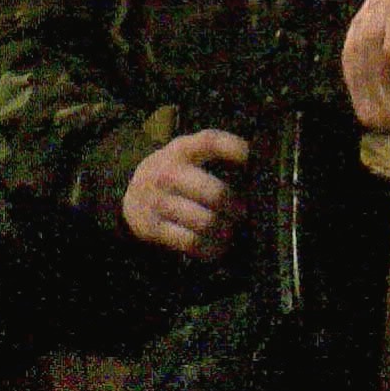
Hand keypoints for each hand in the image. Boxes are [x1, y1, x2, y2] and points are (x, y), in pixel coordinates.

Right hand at [122, 129, 249, 259]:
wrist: (129, 194)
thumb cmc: (174, 173)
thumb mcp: (187, 153)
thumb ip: (216, 153)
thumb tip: (259, 166)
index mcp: (181, 150)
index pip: (210, 142)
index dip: (235, 149)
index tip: (253, 160)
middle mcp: (168, 173)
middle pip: (214, 193)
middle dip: (234, 207)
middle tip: (242, 213)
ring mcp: (159, 201)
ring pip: (205, 221)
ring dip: (224, 230)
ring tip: (230, 231)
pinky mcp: (153, 228)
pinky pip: (190, 242)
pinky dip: (209, 248)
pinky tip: (217, 246)